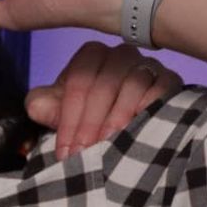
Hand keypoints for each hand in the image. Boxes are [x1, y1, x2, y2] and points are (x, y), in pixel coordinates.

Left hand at [24, 41, 181, 159]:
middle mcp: (120, 54)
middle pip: (104, 84)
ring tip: (108, 143)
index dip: (69, 119)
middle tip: (84, 152)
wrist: (124, 124)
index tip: (66, 150)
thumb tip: (37, 106)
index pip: (78, 82)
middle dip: (89, 123)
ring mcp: (147, 65)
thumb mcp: (60, 111)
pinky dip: (149, 109)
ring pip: (132, 85)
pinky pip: (161, 90)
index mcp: (91, 55)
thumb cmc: (88, 114)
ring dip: (117, 117)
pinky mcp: (169, 80)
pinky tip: (138, 128)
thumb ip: (44, 105)